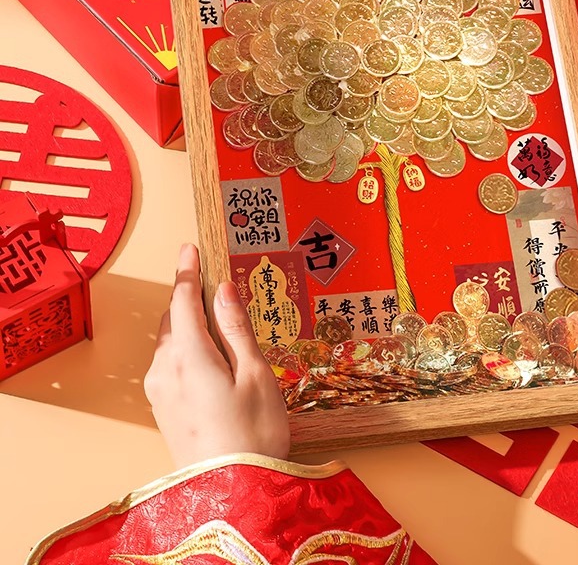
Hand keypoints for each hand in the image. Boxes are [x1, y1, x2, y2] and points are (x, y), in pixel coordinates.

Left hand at [144, 244, 289, 467]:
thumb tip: (223, 290)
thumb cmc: (253, 433)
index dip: (186, 271)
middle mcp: (164, 370)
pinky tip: (210, 355)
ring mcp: (159, 392)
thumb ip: (236, 328)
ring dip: (188, 324)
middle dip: (188, 297)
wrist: (230, 493)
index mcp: (188, 355)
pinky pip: (170, 363)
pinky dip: (186, 347)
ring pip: (170, 342)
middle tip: (214, 283)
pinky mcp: (162, 409)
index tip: (189, 248)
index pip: (181, 300)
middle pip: (172, 319)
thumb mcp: (255, 374)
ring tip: (219, 320)